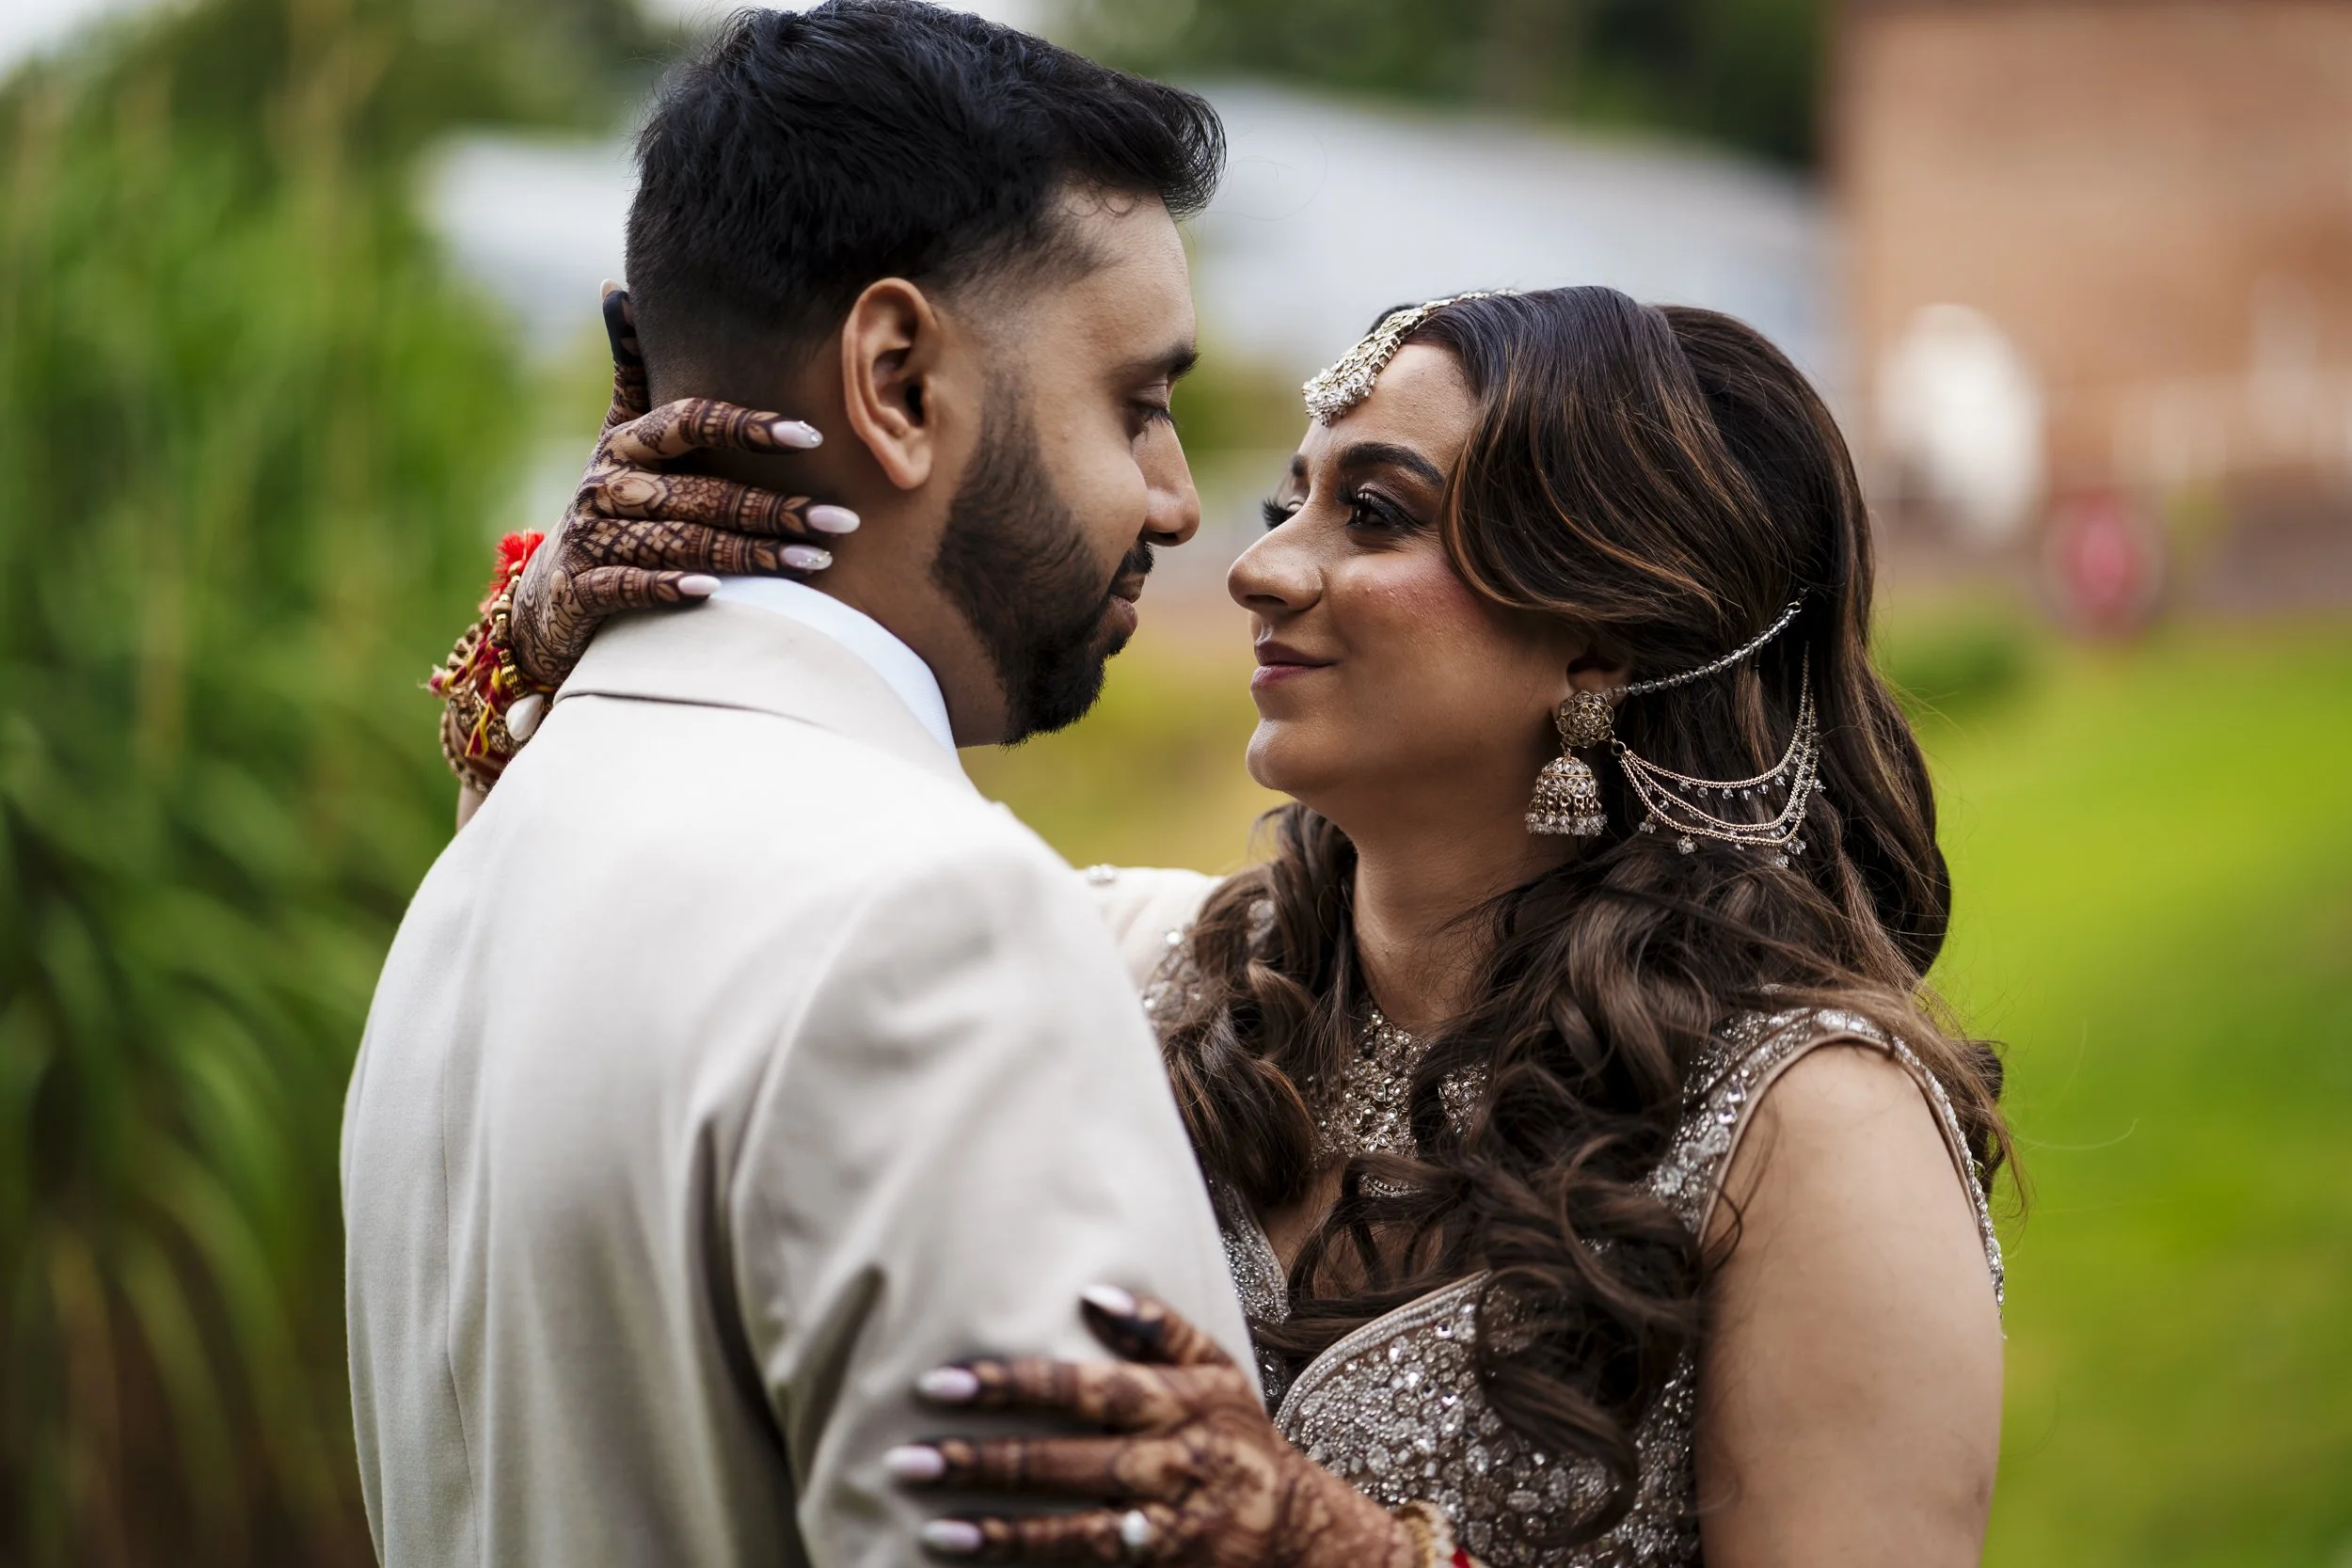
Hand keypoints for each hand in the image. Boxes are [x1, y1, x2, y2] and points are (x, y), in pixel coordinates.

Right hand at [505, 286, 860, 691]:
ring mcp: (593, 537)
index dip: (747, 425)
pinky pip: (628, 585)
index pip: (691, 423)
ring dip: (749, 553)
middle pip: (702, 493)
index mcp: (626, 444)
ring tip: (815, 562)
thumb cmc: (610, 503)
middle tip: (843, 518)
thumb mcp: (618, 436)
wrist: (551, 590)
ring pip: (680, 541)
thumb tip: (616, 288)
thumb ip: (631, 371)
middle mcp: (609, 486)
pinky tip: (713, 590)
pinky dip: (667, 586)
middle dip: (774, 508)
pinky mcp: (581, 589)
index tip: (809, 435)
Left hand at [891, 1287, 1418, 1567]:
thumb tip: (1089, 1293)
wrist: (1305, 1534)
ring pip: (1072, 1523)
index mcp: (1181, 1399)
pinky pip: (1091, 1561)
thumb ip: (1159, 1330)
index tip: (940, 1382)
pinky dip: (1038, 1557)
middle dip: (983, 1457)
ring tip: (930, 1521)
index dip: (1011, 1383)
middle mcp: (1173, 1459)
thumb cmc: (1242, 1439)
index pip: (1082, 1386)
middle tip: (909, 1455)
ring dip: (998, 1524)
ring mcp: (1168, 1521)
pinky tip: (980, 1557)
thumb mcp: (1220, 1372)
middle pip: (1065, 1457)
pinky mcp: (1161, 1565)